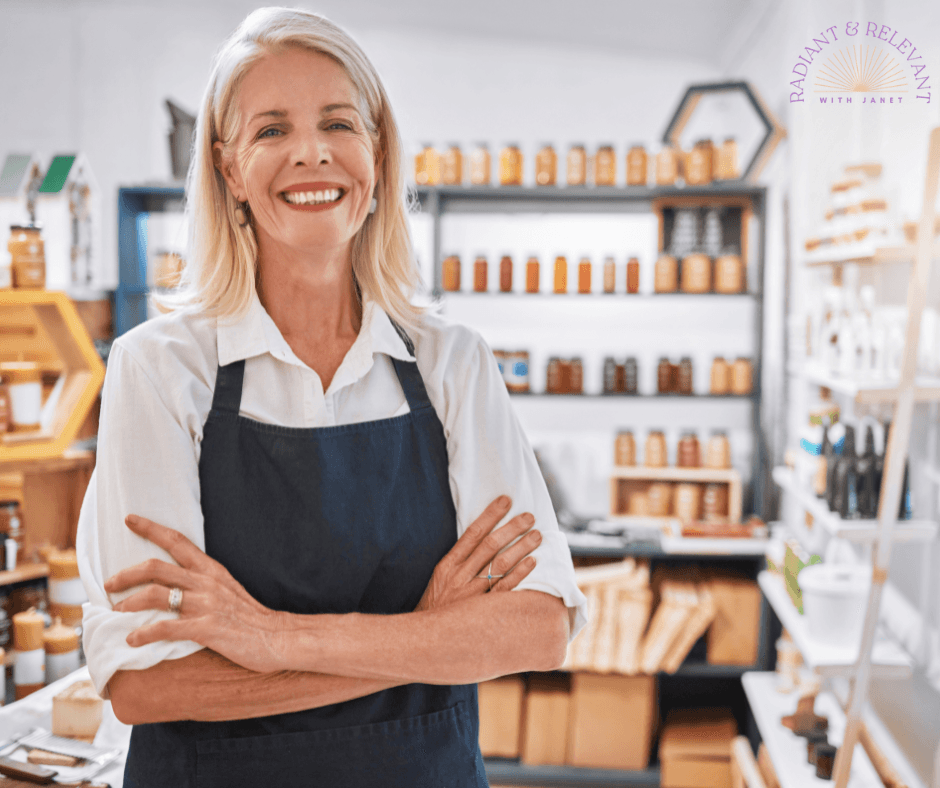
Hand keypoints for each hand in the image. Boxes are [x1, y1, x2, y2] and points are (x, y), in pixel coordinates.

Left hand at [104, 515, 286, 672]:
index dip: (150, 528)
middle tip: (109, 584)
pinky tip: (132, 640)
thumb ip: (205, 584)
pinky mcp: (206, 628)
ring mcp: (206, 605)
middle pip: (156, 567)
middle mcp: (206, 582)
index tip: (129, 519)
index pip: (177, 541)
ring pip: (156, 595)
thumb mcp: (228, 590)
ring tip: (116, 612)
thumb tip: (178, 587)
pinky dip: (144, 634)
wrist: (278, 637)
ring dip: (130, 602)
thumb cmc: (252, 617)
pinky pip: (166, 628)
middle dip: (126, 574)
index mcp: (211, 570)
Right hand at [414, 495, 539, 611]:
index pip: (472, 533)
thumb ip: (460, 561)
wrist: (427, 640)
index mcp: (448, 565)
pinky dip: (520, 574)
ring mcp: (473, 595)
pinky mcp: (484, 612)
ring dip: (521, 547)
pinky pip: (505, 590)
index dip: (490, 515)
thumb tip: (483, 539)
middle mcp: (460, 577)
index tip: (506, 500)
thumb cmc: (437, 606)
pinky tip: (532, 562)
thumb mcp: (440, 579)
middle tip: (529, 516)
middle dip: (511, 528)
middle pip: (490, 546)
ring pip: (501, 565)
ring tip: (536, 535)